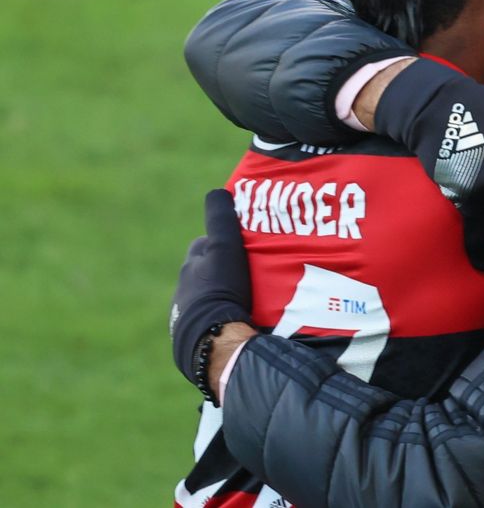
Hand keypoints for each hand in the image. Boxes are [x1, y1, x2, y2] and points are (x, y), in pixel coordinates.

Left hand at [170, 190, 253, 388]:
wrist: (213, 342)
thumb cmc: (221, 289)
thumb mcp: (225, 247)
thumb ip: (221, 219)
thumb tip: (217, 191)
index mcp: (190, 267)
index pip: (205, 246)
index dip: (222, 243)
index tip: (242, 246)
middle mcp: (183, 291)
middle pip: (206, 273)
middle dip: (222, 271)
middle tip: (249, 275)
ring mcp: (187, 318)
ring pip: (208, 300)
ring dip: (223, 297)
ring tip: (249, 302)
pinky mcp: (193, 342)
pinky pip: (210, 324)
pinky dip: (221, 320)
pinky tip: (239, 324)